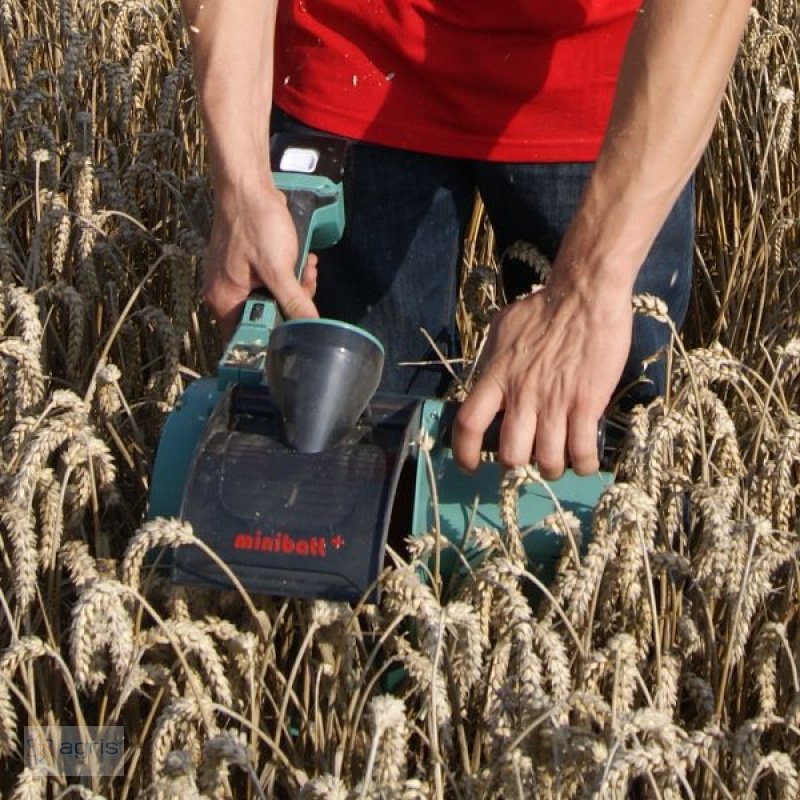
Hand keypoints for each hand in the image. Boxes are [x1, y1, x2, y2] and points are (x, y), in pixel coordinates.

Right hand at [203, 178, 318, 338]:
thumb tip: (309, 327)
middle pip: (265, 317)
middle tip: (306, 284)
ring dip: (295, 286)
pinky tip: (302, 260)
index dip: (275, 334)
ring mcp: (236, 278)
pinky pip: (271, 281)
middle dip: (292, 303)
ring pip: (272, 298)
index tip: (297, 321)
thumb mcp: (278, 268)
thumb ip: (294, 302)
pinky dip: (288, 274)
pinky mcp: (248, 266)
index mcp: (224, 300)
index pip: (248, 337)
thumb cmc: (255, 223)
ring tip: (307, 267)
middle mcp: (226, 293)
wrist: (248, 185)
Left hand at [453, 276, 631, 478]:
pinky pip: (582, 451)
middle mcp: (521, 395)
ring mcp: (554, 402)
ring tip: (557, 462)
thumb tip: (487, 372)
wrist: (585, 294)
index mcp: (496, 377)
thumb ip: (492, 356)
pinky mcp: (586, 404)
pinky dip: (584, 464)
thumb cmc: (543, 307)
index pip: (468, 424)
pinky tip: (585, 460)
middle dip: (516, 467)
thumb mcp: (503, 329)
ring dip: (551, 468)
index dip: (465, 452)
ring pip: (547, 460)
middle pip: (510, 454)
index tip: (470, 464)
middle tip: (526, 459)